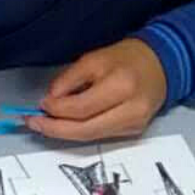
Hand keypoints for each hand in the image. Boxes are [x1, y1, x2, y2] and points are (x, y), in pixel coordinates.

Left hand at [27, 39, 167, 141]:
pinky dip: (80, 131)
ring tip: (45, 125)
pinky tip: (66, 125)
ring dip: (64, 133)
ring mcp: (134, 124)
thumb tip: (50, 100)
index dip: (57, 109)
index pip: (81, 108)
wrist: (161, 65)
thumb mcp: (94, 58)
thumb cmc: (127, 58)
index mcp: (122, 86)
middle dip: (55, 129)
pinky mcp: (133, 132)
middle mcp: (131, 110)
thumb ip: (70, 79)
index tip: (40, 104)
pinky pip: (100, 135)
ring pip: (91, 137)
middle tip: (34, 123)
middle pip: (85, 130)